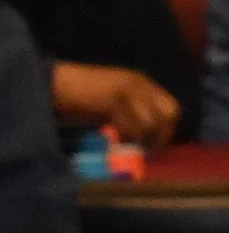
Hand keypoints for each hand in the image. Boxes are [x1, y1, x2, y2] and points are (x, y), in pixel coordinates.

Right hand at [50, 61, 180, 146]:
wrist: (53, 83)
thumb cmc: (80, 97)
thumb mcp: (115, 103)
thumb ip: (134, 115)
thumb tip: (150, 141)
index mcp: (141, 82)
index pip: (172, 108)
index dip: (167, 129)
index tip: (155, 146)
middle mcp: (139, 83)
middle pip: (169, 113)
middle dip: (161, 135)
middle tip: (146, 150)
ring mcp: (127, 89)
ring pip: (150, 122)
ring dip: (138, 138)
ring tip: (122, 143)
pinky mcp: (113, 98)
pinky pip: (130, 125)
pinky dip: (123, 137)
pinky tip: (112, 139)